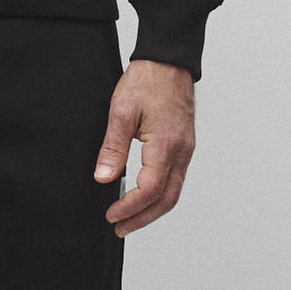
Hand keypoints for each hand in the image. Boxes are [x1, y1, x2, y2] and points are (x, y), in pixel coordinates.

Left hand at [93, 59, 195, 236]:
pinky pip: (176, 179)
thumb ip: (113, 147)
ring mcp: (186, 149)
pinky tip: (144, 198)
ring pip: (174, 192)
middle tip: (120, 229)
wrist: (169, 60)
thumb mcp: (121, 111)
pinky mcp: (185, 145)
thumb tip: (104, 178)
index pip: (149, 189)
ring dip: (152, 210)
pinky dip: (160, 195)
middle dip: (142, 219)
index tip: (111, 215)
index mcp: (166, 143)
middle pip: (166, 199)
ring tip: (129, 220)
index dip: (130, 207)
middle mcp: (181, 151)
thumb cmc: (146, 80)